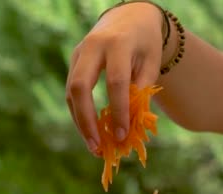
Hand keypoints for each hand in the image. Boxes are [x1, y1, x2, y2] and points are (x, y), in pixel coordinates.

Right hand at [65, 3, 164, 152]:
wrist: (130, 17)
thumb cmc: (145, 43)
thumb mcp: (152, 63)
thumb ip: (141, 92)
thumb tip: (130, 127)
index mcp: (118, 44)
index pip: (115, 81)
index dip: (118, 110)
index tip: (122, 135)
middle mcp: (93, 46)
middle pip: (81, 86)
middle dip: (87, 120)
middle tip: (97, 146)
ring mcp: (79, 53)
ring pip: (71, 92)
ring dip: (80, 122)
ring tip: (94, 147)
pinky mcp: (74, 62)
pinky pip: (71, 91)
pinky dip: (79, 114)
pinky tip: (90, 133)